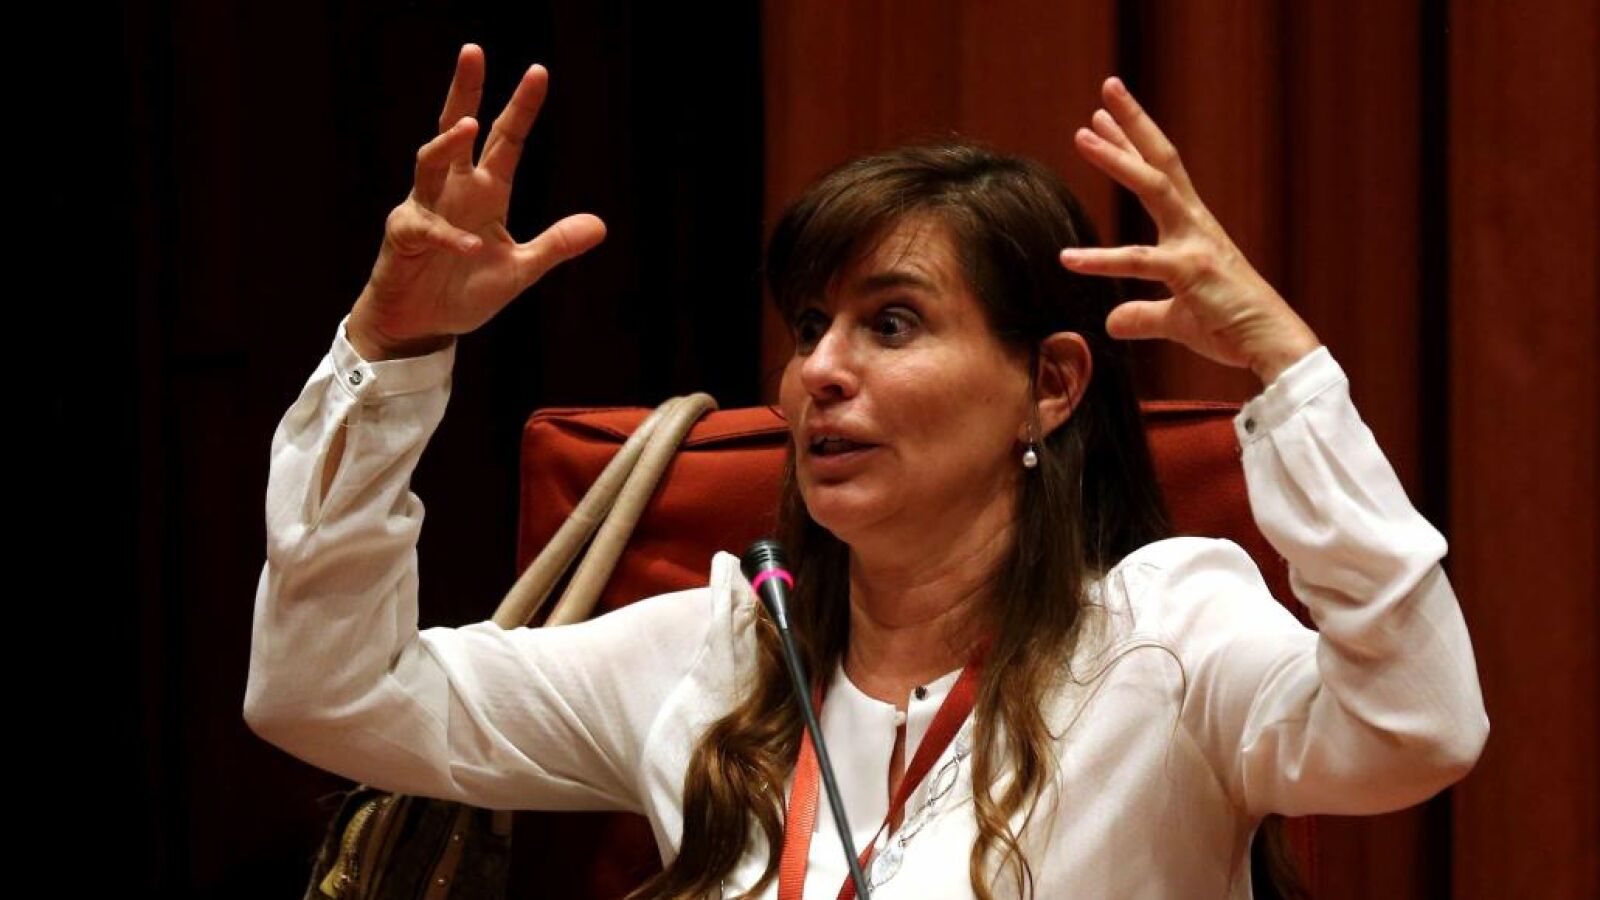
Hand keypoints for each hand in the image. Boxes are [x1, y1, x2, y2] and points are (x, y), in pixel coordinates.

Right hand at [347, 44, 606, 359]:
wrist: (422, 326)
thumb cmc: (464, 292)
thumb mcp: (521, 269)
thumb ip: (556, 245)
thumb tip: (600, 225)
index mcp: (486, 192)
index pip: (505, 139)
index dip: (521, 107)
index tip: (538, 72)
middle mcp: (454, 190)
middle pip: (456, 129)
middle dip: (464, 91)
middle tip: (473, 51)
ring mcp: (426, 208)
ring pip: (430, 163)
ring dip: (446, 144)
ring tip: (466, 126)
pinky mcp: (405, 236)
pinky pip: (428, 228)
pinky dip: (450, 236)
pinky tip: (471, 246)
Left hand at [1059, 77, 1319, 385]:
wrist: (1271, 345)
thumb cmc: (1231, 327)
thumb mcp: (1177, 321)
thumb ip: (1144, 316)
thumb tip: (1113, 321)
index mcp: (1193, 228)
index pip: (1160, 174)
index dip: (1133, 143)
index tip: (1107, 117)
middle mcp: (1194, 224)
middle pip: (1161, 161)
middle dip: (1134, 123)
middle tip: (1108, 87)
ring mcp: (1195, 244)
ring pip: (1154, 188)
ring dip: (1118, 158)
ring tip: (1083, 134)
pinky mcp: (1192, 273)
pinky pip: (1140, 262)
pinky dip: (1101, 261)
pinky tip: (1067, 258)